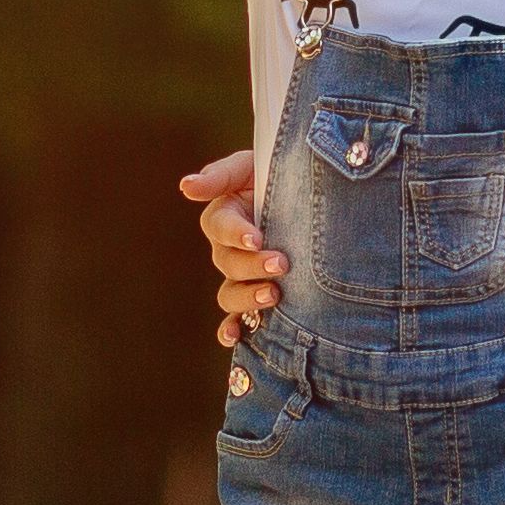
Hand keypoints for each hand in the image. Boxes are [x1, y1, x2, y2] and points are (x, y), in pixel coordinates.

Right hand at [181, 151, 281, 345]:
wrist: (318, 197)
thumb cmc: (281, 175)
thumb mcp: (253, 167)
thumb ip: (222, 176)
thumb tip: (186, 187)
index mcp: (225, 215)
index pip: (220, 226)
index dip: (236, 234)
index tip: (256, 238)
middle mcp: (228, 249)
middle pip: (226, 263)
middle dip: (252, 265)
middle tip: (281, 263)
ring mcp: (240, 275)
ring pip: (229, 293)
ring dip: (246, 297)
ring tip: (272, 294)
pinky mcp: (255, 295)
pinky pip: (235, 318)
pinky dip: (231, 329)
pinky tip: (235, 337)